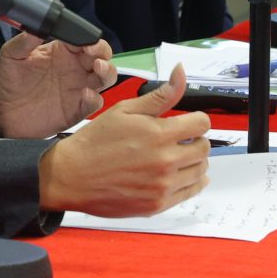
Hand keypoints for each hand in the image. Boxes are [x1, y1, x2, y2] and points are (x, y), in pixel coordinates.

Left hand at [0, 29, 115, 139]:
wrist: (1, 112)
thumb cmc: (7, 82)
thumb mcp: (11, 56)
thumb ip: (24, 40)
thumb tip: (36, 26)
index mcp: (61, 52)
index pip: (84, 40)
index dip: (90, 39)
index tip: (86, 41)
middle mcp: (74, 69)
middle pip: (102, 56)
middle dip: (103, 53)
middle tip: (93, 54)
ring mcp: (77, 89)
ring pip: (105, 78)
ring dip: (107, 72)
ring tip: (98, 69)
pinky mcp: (76, 109)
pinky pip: (94, 103)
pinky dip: (94, 99)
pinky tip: (85, 95)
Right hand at [35, 66, 213, 218]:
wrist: (72, 176)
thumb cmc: (95, 142)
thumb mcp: (125, 111)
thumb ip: (160, 95)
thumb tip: (180, 73)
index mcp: (159, 134)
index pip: (202, 124)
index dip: (196, 120)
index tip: (187, 124)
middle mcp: (165, 161)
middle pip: (204, 148)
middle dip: (196, 140)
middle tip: (180, 140)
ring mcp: (163, 186)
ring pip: (201, 171)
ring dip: (194, 161)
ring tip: (176, 158)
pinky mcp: (158, 204)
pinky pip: (191, 192)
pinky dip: (191, 182)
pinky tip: (178, 175)